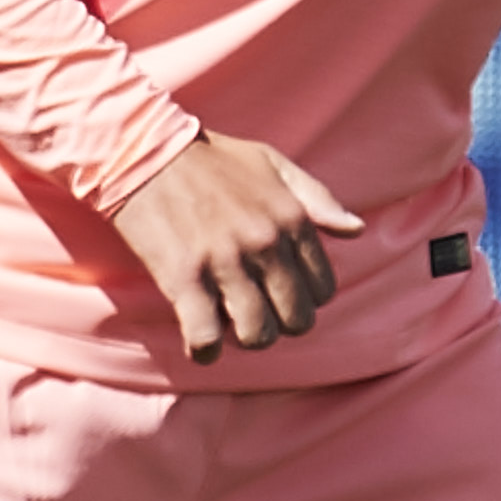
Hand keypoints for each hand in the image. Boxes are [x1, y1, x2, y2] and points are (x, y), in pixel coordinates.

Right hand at [110, 134, 366, 361]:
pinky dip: (205, 350)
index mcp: (291, 217)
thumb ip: (318, 198)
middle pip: (296, 321)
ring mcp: (224, 262)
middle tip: (255, 313)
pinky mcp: (183, 277)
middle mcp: (265, 242)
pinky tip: (200, 343)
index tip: (279, 294)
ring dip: (244, 338)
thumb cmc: (211, 158)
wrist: (144, 149)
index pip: (323, 290)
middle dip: (279, 325)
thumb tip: (357, 230)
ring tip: (229, 325)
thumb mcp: (273, 163)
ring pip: (257, 335)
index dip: (304, 299)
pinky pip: (207, 338)